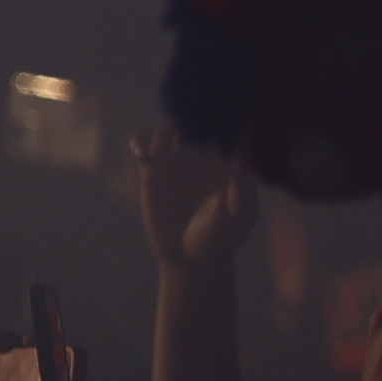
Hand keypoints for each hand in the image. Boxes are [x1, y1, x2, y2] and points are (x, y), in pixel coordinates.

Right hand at [127, 125, 258, 273]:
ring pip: (166, 131)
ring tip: (156, 154)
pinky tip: (142, 153)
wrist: (191, 258)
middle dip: (184, 122)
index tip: (208, 145)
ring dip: (160, 133)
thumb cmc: (222, 238)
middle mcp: (201, 157)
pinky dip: (139, 141)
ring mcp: (176, 163)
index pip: (222, 131)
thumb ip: (242, 188)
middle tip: (179, 144)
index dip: (215, 125)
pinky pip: (143, 147)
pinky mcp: (152, 172)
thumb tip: (234, 159)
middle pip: (191, 124)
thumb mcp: (240, 214)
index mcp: (226, 161)